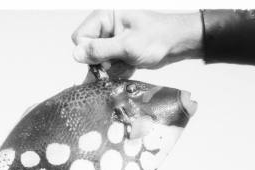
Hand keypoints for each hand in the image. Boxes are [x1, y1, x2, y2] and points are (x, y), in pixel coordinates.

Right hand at [72, 10, 203, 69]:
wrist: (178, 44)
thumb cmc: (158, 38)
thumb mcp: (127, 46)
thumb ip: (100, 50)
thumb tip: (76, 54)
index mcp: (106, 16)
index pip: (81, 37)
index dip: (89, 51)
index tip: (103, 60)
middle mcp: (107, 26)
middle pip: (89, 50)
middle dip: (103, 61)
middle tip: (119, 61)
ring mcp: (113, 39)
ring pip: (100, 61)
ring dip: (113, 67)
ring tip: (129, 62)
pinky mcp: (119, 51)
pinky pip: (110, 66)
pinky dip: (120, 69)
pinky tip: (132, 64)